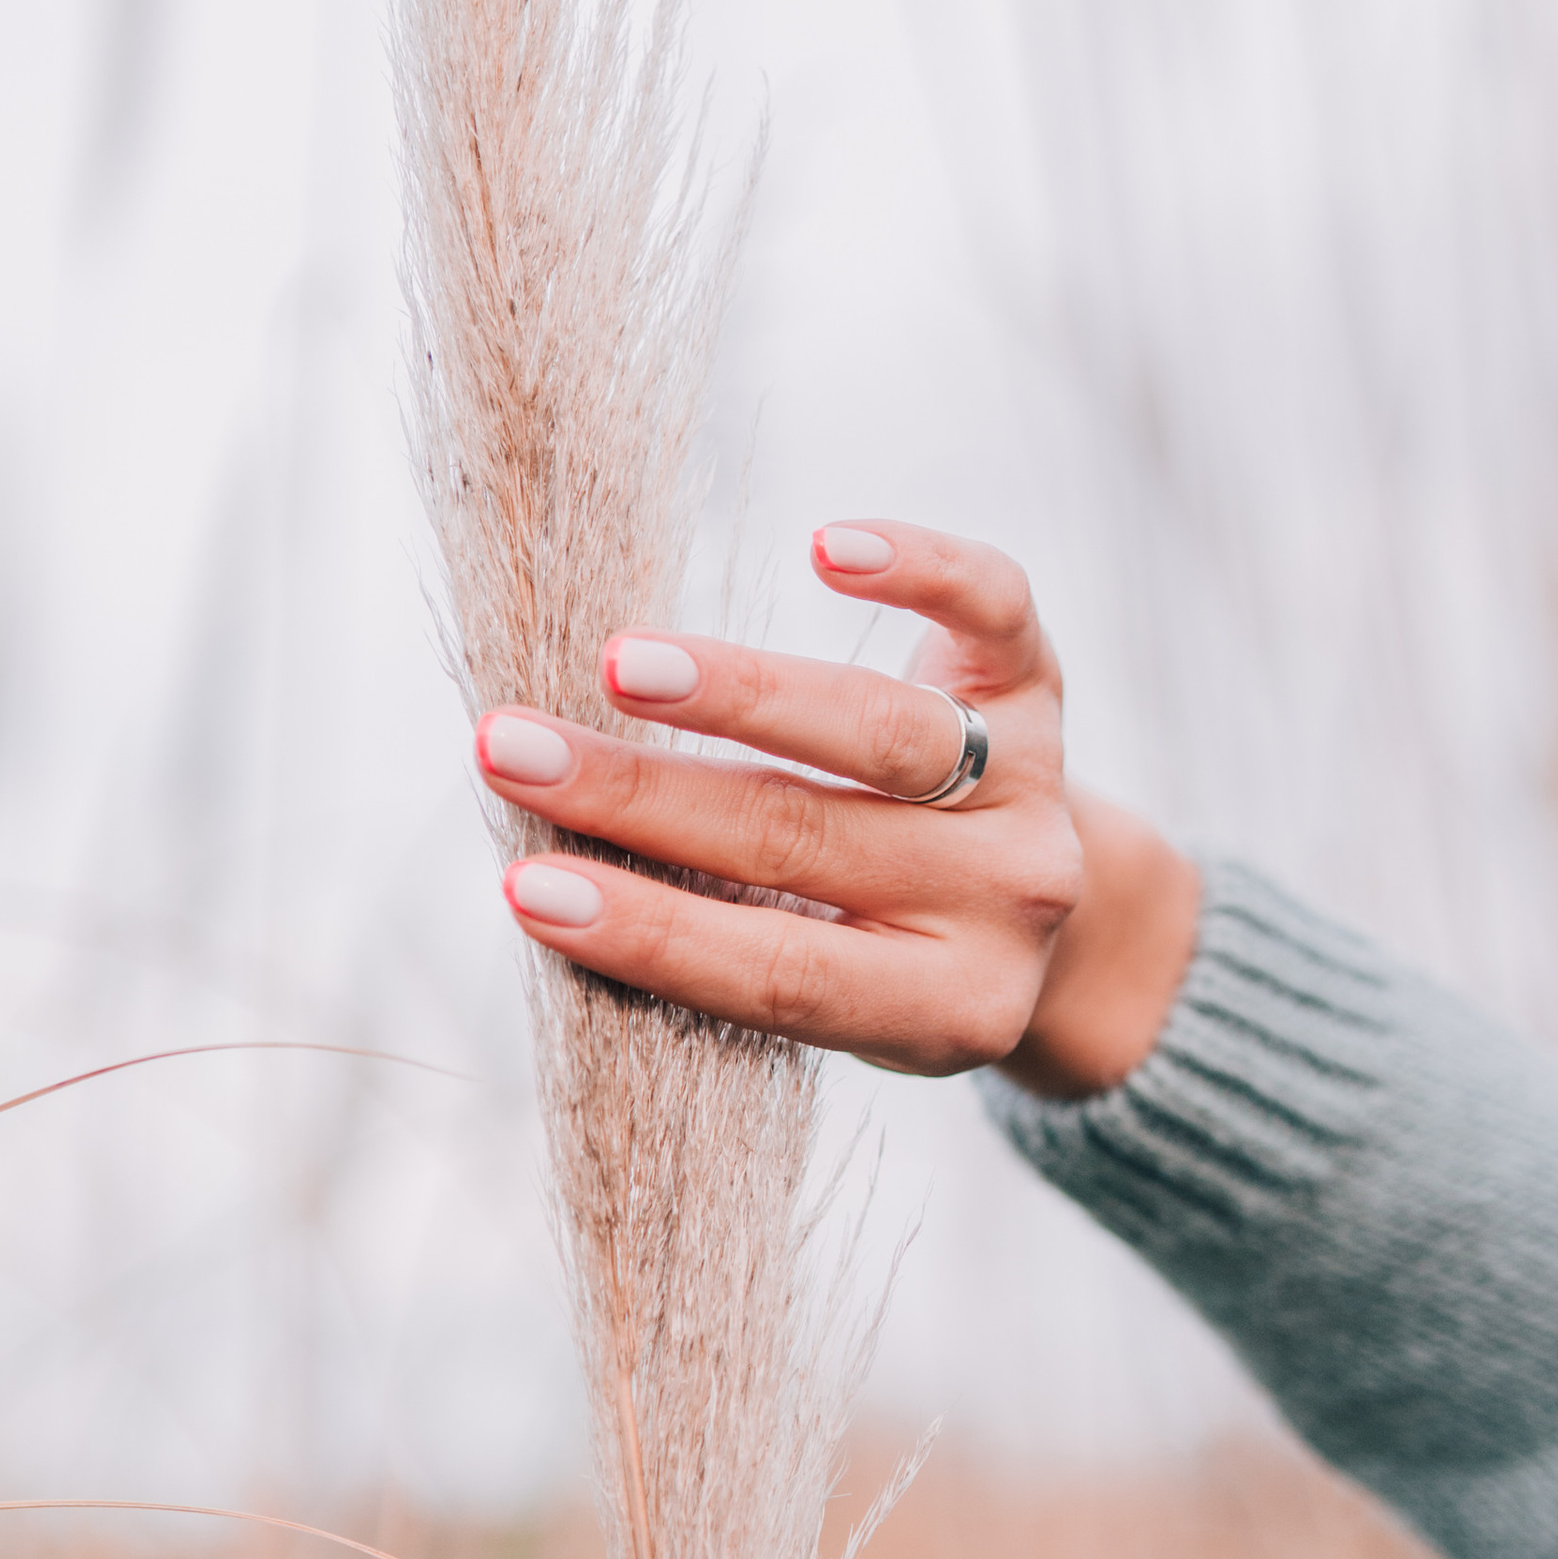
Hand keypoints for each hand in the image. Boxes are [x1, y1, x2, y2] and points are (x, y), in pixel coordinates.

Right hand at [476, 519, 1200, 1095]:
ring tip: (619, 665)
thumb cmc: (874, 948)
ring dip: (738, 693)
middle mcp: (1004, 903)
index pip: (783, 974)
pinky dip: (920, 572)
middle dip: (644, 798)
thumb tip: (547, 872)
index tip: (525, 890)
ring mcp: (1033, 790)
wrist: (1045, 915)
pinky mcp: (1039, 684)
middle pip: (807, 840)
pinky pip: (993, 610)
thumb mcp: (829, 993)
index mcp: (943, 1010)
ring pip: (887, 732)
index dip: (652, 935)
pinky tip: (828, 548)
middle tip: (512, 752)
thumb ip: (723, 946)